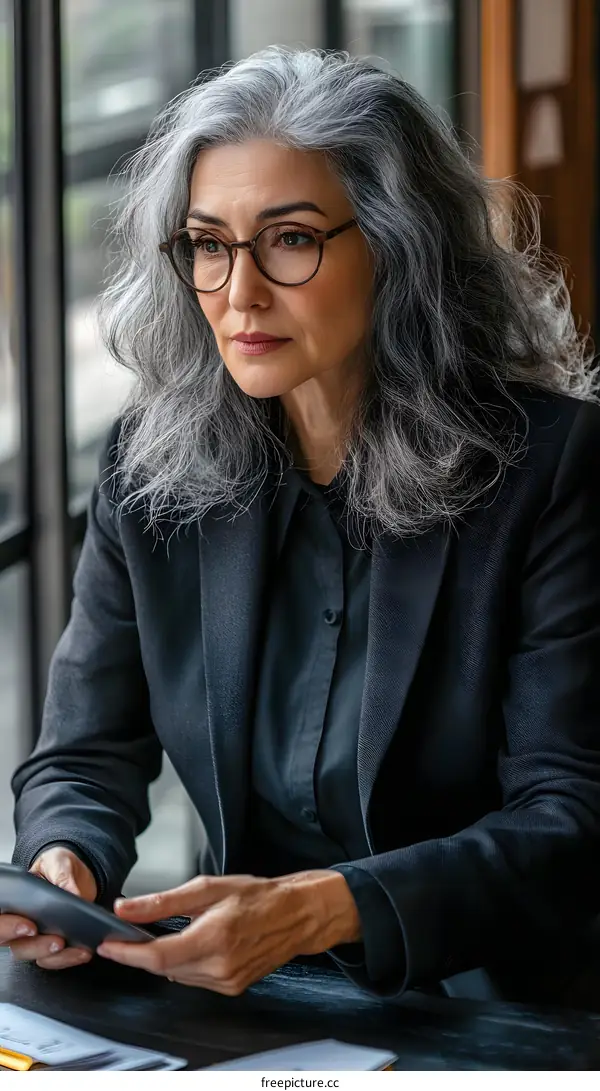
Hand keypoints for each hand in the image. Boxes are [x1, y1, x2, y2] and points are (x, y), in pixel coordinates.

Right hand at [1, 847, 96, 970]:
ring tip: (71, 945)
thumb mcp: (58, 861)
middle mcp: (20, 922)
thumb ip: (61, 874)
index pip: (1, 920)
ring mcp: (36, 936)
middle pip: (16, 945)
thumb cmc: (58, 865)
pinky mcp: (53, 944)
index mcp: (14, 901)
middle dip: (34, 946)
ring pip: (35, 956)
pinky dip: (68, 958)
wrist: (78, 873)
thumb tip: (71, 893)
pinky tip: (82, 951)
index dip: (8, 928)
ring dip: (54, 955)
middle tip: (56, 941)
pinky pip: (54, 959)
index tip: (29, 926)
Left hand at [97, 869, 360, 994]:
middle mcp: (220, 967)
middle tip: (128, 933)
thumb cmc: (258, 896)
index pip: (156, 956)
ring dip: (164, 959)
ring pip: (177, 976)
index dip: (127, 953)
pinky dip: (184, 964)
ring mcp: (227, 982)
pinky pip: (194, 980)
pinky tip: (191, 945)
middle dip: (142, 953)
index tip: (107, 945)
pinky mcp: (232, 988)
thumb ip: (163, 901)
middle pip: (163, 968)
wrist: (296, 915)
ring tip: (164, 934)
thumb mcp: (208, 887)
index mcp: (213, 938)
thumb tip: (126, 908)